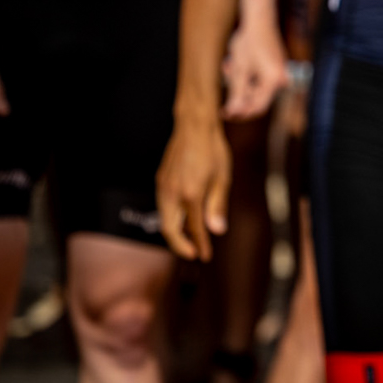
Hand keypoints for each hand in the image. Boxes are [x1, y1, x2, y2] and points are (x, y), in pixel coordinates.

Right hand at [157, 113, 232, 260]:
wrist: (194, 126)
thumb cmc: (213, 150)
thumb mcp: (222, 178)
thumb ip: (217, 206)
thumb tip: (217, 231)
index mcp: (190, 194)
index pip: (194, 229)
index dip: (200, 245)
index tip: (205, 256)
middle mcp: (172, 193)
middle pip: (169, 230)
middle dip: (180, 245)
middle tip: (193, 253)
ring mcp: (163, 186)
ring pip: (163, 219)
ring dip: (174, 232)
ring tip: (189, 239)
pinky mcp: (160, 180)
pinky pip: (163, 206)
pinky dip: (170, 218)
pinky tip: (182, 219)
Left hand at [220, 22, 288, 120]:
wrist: (260, 20)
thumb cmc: (248, 43)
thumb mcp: (238, 70)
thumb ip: (236, 93)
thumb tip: (232, 112)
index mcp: (272, 81)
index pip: (257, 106)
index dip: (240, 112)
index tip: (224, 112)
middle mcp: (280, 78)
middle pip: (256, 96)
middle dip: (239, 91)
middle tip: (227, 75)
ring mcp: (280, 72)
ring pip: (256, 87)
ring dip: (241, 80)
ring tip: (230, 64)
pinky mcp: (276, 66)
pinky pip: (260, 78)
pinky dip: (247, 74)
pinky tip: (237, 61)